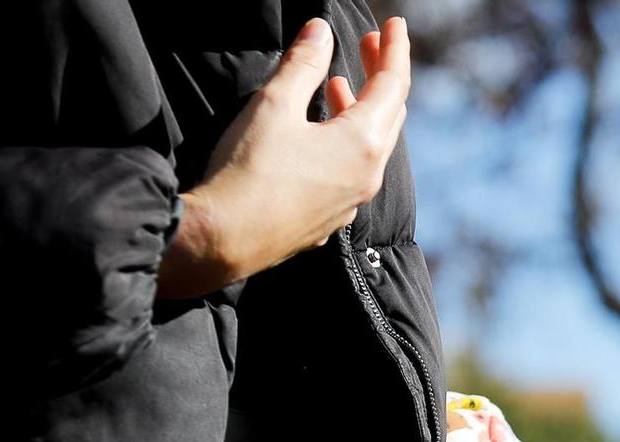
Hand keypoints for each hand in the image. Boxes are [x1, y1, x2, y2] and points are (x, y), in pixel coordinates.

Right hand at [158, 17, 411, 297]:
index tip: (394, 24)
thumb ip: (303, 65)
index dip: (395, 51)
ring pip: (370, 146)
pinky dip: (346, 142)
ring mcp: (350, 201)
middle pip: (389, 116)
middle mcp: (367, 176)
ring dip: (360, 110)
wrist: (224, 240)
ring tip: (342, 84)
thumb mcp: (275, 105)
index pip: (392, 87)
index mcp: (362, 145)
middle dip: (381, 76)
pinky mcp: (328, 218)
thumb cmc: (249, 170)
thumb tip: (320, 31)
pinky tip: (324, 133)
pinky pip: (351, 172)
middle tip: (369, 45)